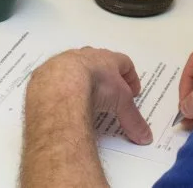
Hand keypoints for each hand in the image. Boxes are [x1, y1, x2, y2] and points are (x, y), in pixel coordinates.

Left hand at [32, 48, 152, 144]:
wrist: (61, 82)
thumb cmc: (96, 84)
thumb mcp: (121, 103)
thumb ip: (133, 120)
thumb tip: (145, 136)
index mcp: (106, 58)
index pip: (124, 63)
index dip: (130, 77)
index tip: (134, 91)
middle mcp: (85, 56)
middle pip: (98, 62)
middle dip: (105, 77)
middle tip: (110, 94)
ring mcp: (64, 62)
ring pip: (74, 68)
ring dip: (81, 81)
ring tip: (86, 99)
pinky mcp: (46, 74)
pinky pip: (55, 80)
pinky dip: (61, 90)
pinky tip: (63, 104)